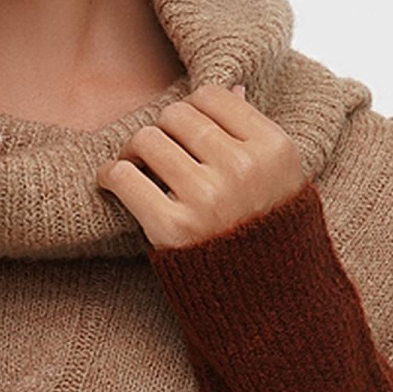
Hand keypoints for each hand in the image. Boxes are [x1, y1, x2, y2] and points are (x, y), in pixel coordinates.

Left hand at [97, 83, 304, 249]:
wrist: (266, 304)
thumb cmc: (268, 237)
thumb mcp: (281, 181)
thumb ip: (254, 136)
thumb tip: (233, 87)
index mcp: (274, 149)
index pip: (213, 96)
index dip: (193, 111)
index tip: (185, 133)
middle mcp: (243, 169)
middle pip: (175, 115)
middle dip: (162, 131)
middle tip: (158, 154)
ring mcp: (208, 198)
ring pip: (146, 139)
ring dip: (134, 152)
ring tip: (138, 170)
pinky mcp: (173, 228)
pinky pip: (124, 176)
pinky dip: (111, 176)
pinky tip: (114, 184)